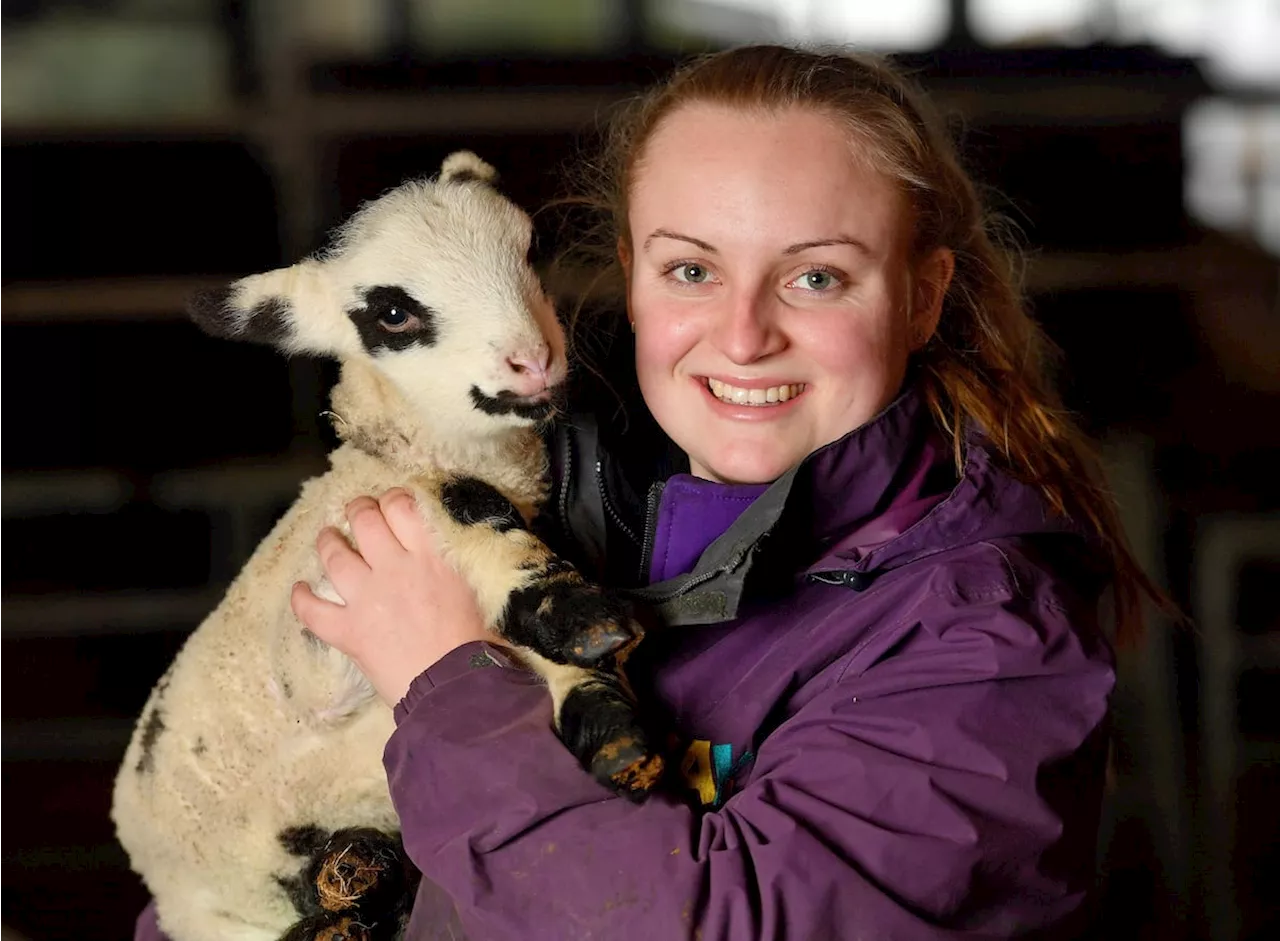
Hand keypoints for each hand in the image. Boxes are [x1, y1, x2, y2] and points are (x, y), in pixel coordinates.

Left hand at [290, 488, 497, 705]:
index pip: (403, 507)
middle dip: (358, 510)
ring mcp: (367, 599)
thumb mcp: (472, 589)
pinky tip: (299, 590)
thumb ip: (452, 565)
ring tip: (327, 538)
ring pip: (335, 557)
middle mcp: (394, 569)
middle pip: (365, 522)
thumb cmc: (475, 643)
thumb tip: (443, 552)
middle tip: (357, 512)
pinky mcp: (348, 631)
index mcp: (431, 557)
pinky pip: (314, 611)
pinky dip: (302, 599)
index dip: (393, 499)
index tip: (391, 504)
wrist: (455, 685)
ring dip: (328, 542)